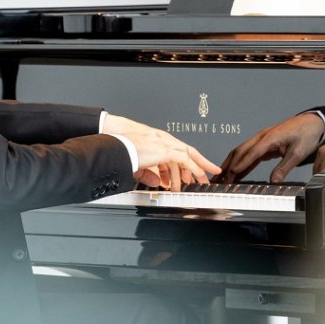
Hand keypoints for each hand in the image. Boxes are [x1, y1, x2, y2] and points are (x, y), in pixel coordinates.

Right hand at [101, 114, 219, 190]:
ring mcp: (165, 144)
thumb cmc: (123, 152)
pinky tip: (197, 175)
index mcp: (158, 143)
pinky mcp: (165, 150)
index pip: (178, 152)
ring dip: (198, 168)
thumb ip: (149, 174)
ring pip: (189, 155)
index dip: (188, 162)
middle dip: (200, 162)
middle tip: (209, 173)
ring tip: (204, 180)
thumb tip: (157, 182)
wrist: (115, 147)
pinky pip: (184, 159)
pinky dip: (192, 168)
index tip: (192, 173)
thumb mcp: (138, 167)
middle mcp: (164, 141)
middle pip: (189, 151)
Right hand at [217, 112, 324, 183]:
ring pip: (242, 151)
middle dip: (229, 165)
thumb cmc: (306, 134)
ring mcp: (262, 140)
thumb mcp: (297, 154)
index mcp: (269, 138)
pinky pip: (249, 154)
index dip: (240, 165)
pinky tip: (236, 173)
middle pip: (241, 151)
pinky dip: (241, 163)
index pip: (251, 153)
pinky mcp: (265, 144)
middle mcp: (262, 137)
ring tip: (222, 177)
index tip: (230, 175)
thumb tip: (273, 182)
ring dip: (231, 164)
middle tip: (221, 179)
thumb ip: (283, 168)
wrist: (312, 123)